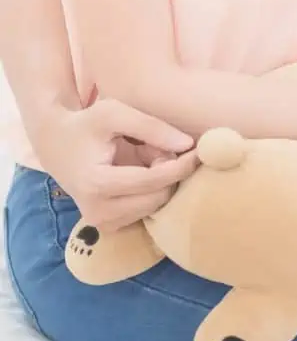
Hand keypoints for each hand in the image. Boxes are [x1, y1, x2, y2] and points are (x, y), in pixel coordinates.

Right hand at [31, 99, 198, 230]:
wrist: (55, 144)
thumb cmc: (86, 125)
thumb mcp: (114, 113)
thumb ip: (151, 127)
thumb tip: (188, 145)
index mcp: (96, 185)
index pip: (153, 181)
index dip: (181, 166)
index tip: (199, 151)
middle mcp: (98, 211)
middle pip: (159, 196)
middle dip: (168, 173)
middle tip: (157, 150)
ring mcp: (103, 223)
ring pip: (156, 205)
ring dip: (161, 182)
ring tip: (142, 160)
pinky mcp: (110, 227)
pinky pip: (147, 211)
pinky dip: (151, 192)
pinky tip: (138, 175)